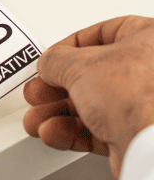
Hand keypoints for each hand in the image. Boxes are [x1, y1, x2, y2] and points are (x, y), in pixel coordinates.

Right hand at [23, 16, 153, 178]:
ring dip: (58, 112)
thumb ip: (55, 60)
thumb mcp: (79, 65)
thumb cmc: (136, 95)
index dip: (69, 47)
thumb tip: (48, 65)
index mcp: (149, 40)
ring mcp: (143, 104)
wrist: (151, 145)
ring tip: (38, 118)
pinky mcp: (135, 134)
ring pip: (91, 105)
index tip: (50, 58)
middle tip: (39, 91)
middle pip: (91, 74)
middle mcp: (150, 72)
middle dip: (57, 87)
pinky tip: (54, 132)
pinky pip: (98, 129)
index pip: (103, 33)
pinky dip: (71, 131)